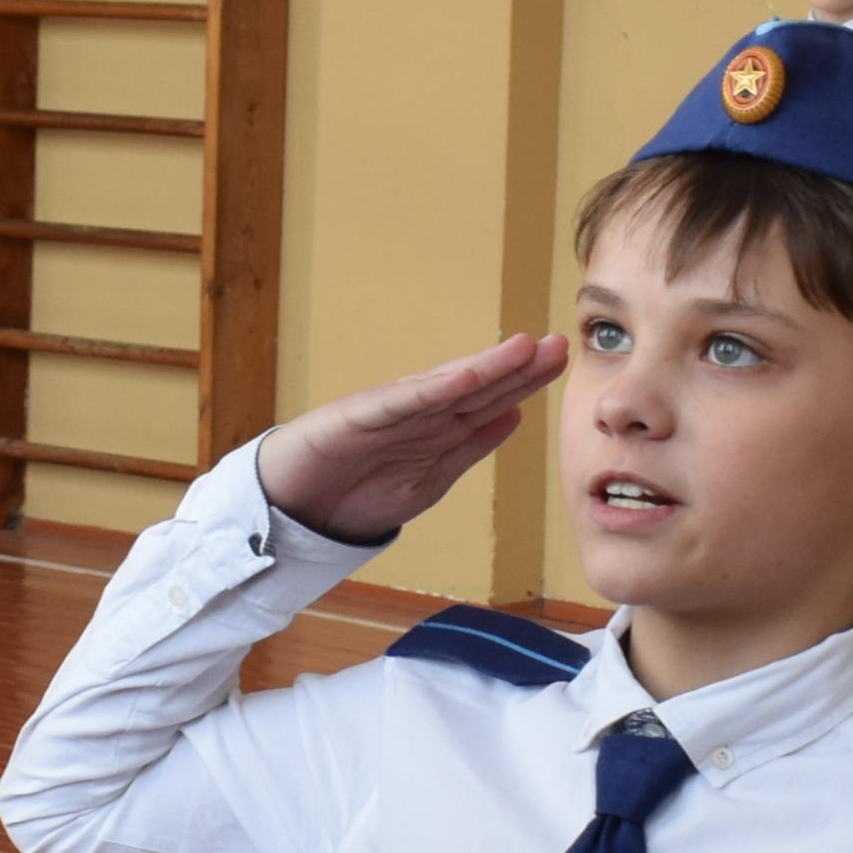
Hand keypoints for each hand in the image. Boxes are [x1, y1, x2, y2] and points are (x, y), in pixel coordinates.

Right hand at [255, 334, 562, 544]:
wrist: (291, 508)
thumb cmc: (357, 491)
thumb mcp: (429, 480)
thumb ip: (468, 449)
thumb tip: (515, 416)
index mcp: (437, 428)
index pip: (490, 400)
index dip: (525, 380)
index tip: (561, 360)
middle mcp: (418, 413)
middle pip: (476, 386)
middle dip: (516, 366)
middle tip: (557, 343)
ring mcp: (388, 412)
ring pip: (445, 386)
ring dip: (485, 368)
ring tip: (522, 349)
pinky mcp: (356, 417)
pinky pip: (400, 403)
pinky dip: (432, 389)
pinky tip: (465, 376)